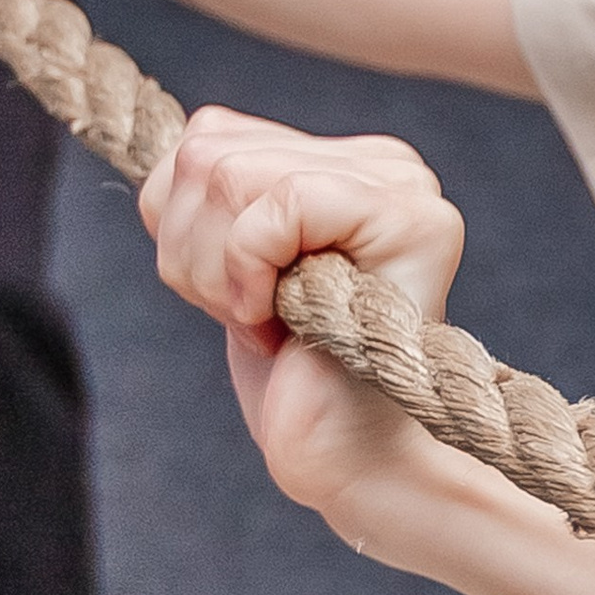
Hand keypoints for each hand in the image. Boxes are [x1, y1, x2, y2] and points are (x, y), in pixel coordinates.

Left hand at [139, 108, 464, 521]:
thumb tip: (181, 147)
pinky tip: (279, 324)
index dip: (180, 226)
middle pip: (209, 153)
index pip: (209, 136)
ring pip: (229, 175)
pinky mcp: (414, 223)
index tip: (236, 298)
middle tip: (250, 319)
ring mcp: (405, 188)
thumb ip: (218, 194)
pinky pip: (281, 205)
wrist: (349, 459)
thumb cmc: (293, 375)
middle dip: (192, 254)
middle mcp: (384, 163)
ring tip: (267, 323)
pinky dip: (248, 273)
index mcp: (345, 161)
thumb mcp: (231, 265)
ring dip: (214, 274)